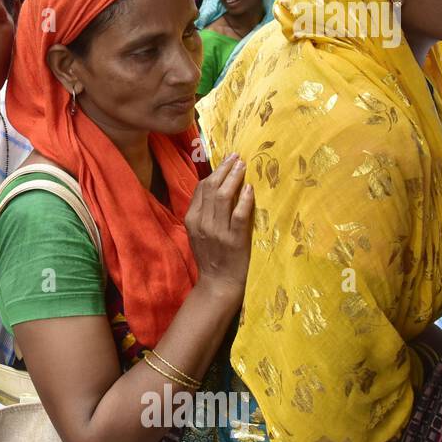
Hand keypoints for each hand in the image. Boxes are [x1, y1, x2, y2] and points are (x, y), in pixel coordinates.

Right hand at [185, 153, 253, 298]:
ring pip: (223, 198)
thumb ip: (203, 212)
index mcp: (192, 219)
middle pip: (212, 189)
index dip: (215, 172)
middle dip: (225, 170)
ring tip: (243, 167)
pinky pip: (238, 215)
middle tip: (237, 158)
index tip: (227, 161)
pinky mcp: (233, 240)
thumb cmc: (211, 257)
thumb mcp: (198, 233)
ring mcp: (217, 232)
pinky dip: (244, 200)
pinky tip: (249, 189)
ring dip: (234, 179)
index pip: (201, 189)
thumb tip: (214, 187)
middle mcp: (202, 223)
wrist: (218, 283)